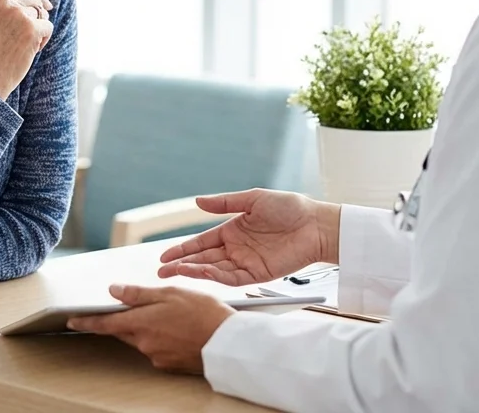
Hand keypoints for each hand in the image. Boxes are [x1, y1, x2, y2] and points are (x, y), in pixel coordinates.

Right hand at [0, 0, 53, 98]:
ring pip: (41, 14)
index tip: (38, 11)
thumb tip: (45, 2)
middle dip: (34, 17)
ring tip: (22, 46)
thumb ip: (9, 5)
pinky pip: (48, 26)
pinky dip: (43, 40)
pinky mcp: (31, 28)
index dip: (29, 1)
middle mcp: (2, 1)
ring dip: (37, 30)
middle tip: (21, 38)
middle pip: (32, 0)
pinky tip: (30, 51)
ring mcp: (17, 14)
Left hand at [67, 285, 233, 374]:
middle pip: (123, 331)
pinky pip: (157, 349)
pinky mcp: (168, 365)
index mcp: (140, 323)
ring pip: (141, 340)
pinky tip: (178, 330)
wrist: (228, 344)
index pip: (105, 323)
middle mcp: (144, 343)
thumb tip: (114, 291)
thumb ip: (138, 294)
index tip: (72, 320)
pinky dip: (161, 339)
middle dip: (124, 321)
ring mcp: (156, 356)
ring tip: (171, 316)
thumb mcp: (170, 294)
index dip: (87, 321)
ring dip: (147, 329)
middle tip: (137, 309)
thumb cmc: (203, 314)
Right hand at [156, 189, 339, 285]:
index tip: (165, 257)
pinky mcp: (258, 275)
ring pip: (214, 270)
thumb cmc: (289, 208)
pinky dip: (216, 277)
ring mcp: (246, 263)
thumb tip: (198, 201)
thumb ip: (224, 203)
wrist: (316, 224)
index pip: (201, 243)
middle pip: (203, 259)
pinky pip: (232, 278)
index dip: (182, 249)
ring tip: (177, 272)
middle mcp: (236, 249)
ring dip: (195, 271)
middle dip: (181, 265)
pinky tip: (202, 273)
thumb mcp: (253, 199)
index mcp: (232, 231)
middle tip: (162, 272)